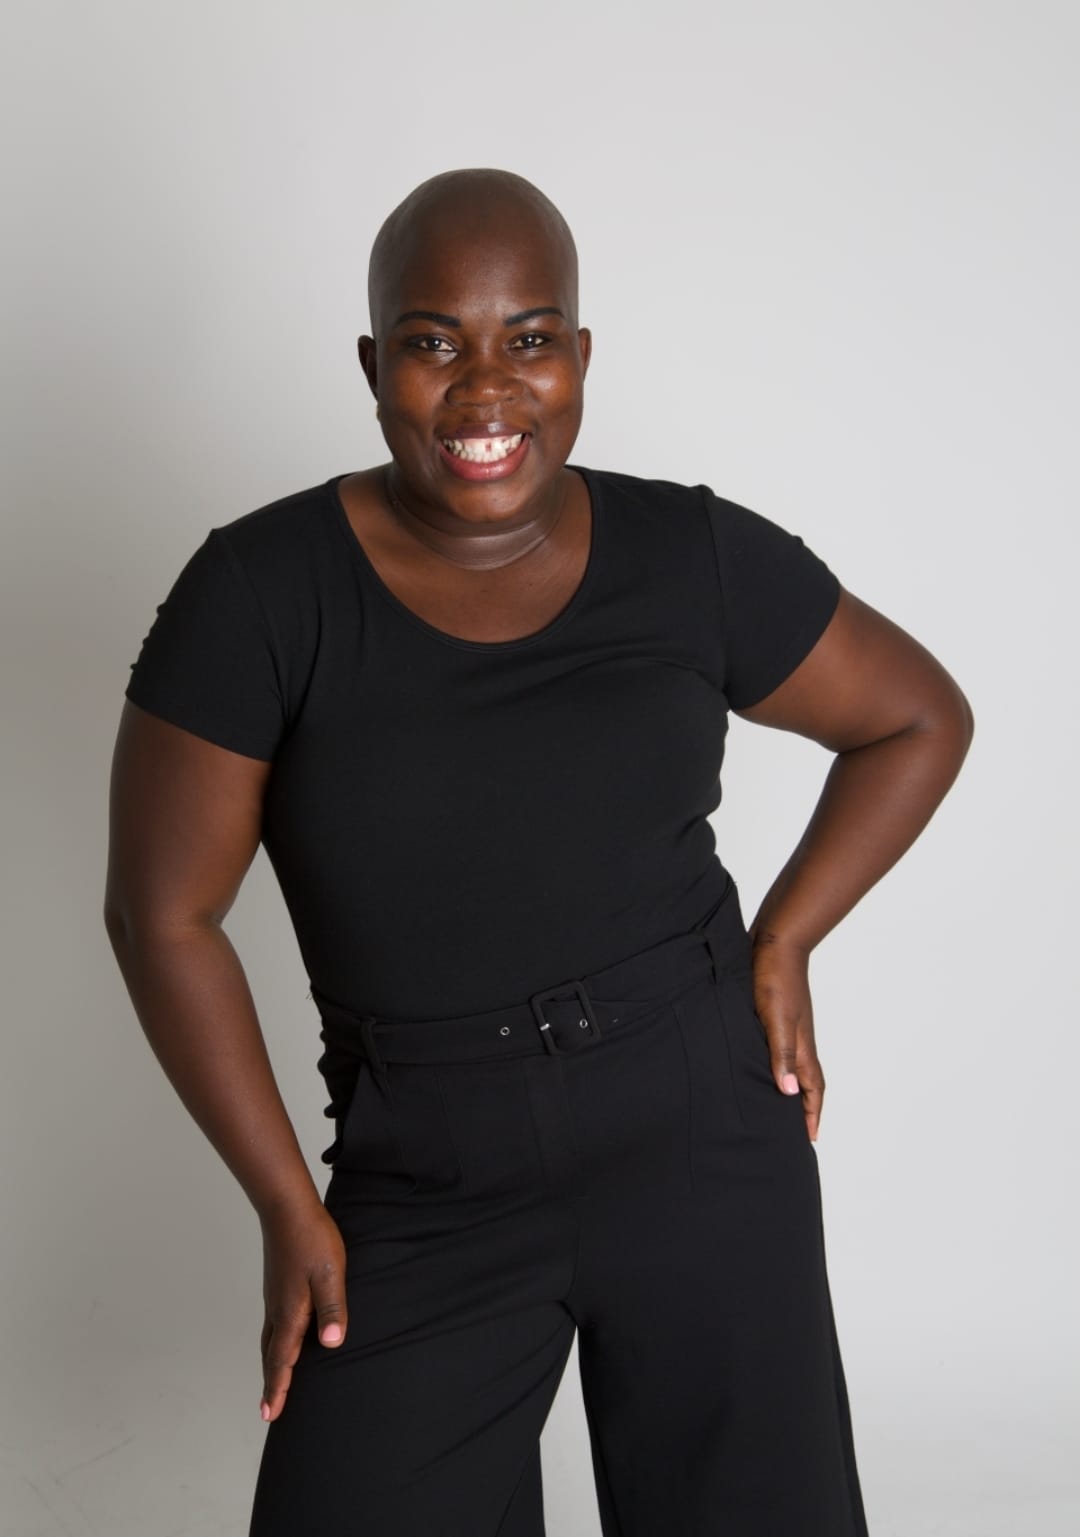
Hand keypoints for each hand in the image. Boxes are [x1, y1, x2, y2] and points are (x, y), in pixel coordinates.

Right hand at [258, 1197, 347, 1422]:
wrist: (287, 1208)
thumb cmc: (312, 1239)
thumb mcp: (330, 1274)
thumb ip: (332, 1309)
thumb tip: (331, 1345)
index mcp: (290, 1312)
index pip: (282, 1360)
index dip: (278, 1388)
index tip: (271, 1415)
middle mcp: (277, 1309)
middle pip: (271, 1354)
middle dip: (271, 1383)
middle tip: (268, 1410)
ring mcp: (274, 1296)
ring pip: (270, 1338)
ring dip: (271, 1362)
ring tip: (273, 1379)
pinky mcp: (277, 1284)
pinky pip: (273, 1322)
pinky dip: (274, 1341)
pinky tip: (284, 1335)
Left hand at [747, 929, 824, 1141]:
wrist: (774, 942)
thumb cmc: (775, 979)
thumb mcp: (776, 1019)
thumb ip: (782, 1054)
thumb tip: (788, 1092)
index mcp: (801, 1045)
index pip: (812, 1088)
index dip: (811, 1113)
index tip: (809, 1138)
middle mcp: (798, 1039)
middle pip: (804, 1081)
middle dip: (801, 1107)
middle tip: (791, 1130)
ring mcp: (787, 1026)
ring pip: (790, 1065)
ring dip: (787, 1085)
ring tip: (773, 1104)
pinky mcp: (774, 1014)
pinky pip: (777, 1048)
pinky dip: (774, 1063)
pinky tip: (757, 1064)